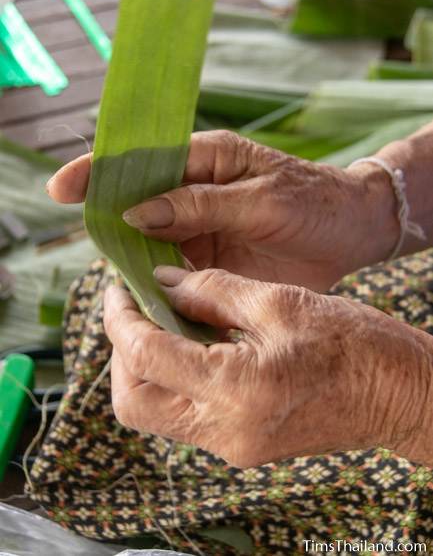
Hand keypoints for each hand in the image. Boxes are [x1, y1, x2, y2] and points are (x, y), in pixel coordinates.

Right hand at [47, 130, 397, 291]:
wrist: (351, 232)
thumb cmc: (313, 202)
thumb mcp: (262, 199)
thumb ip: (201, 204)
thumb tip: (136, 211)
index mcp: (204, 160)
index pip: (141, 161)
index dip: (98, 172)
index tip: (62, 190)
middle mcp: (191, 194)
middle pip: (134, 206)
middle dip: (108, 225)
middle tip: (94, 248)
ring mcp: (197, 230)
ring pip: (147, 244)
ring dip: (130, 262)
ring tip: (118, 285)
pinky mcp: (207, 262)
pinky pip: (171, 274)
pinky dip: (156, 287)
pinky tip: (145, 303)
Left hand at [105, 267, 432, 467]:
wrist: (398, 393)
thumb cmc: (353, 344)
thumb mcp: (280, 301)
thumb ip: (211, 289)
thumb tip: (162, 281)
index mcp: (236, 390)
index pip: (145, 356)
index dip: (120, 318)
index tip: (117, 289)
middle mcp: (225, 431)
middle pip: (133, 402)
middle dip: (121, 352)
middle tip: (131, 308)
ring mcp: (231, 446)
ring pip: (154, 413)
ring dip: (144, 366)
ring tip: (157, 320)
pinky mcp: (239, 446)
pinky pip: (184, 416)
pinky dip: (172, 379)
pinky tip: (188, 342)